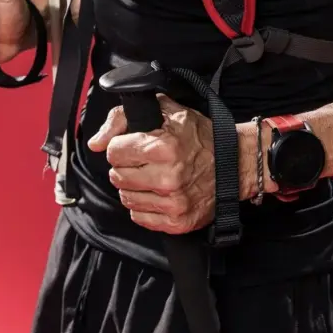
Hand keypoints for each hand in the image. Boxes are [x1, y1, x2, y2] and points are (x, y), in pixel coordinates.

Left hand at [88, 95, 215, 234]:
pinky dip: (144, 205)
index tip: (134, 144)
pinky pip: (139, 217)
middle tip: (145, 160)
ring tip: (152, 175)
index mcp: (164, 146)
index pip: (113, 151)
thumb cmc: (200, 135)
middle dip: (126, 166)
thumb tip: (95, 142)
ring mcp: (172, 203)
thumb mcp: (167, 110)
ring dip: (134, 186)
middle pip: (117, 176)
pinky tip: (158, 192)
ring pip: (125, 197)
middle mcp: (167, 177)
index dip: (121, 145)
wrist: (236, 164)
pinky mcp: (176, 222)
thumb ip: (123, 118)